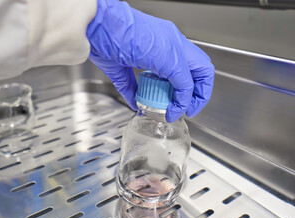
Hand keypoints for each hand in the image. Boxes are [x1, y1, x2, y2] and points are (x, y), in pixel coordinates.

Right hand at [86, 0, 214, 121]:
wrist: (94, 25)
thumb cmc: (102, 38)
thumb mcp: (120, 67)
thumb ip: (131, 87)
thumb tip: (136, 102)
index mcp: (162, 40)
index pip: (188, 63)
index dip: (190, 85)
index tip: (181, 100)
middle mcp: (172, 40)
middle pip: (203, 66)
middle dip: (201, 92)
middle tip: (190, 108)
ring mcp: (173, 46)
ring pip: (202, 72)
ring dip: (194, 97)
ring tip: (181, 110)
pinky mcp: (169, 56)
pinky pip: (185, 83)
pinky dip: (182, 100)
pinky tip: (172, 109)